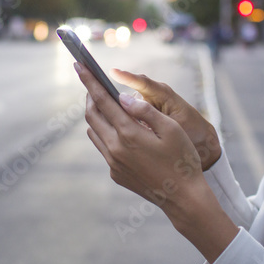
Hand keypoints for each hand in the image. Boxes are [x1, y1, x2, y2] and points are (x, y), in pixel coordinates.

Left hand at [75, 62, 238, 262]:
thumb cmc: (182, 160)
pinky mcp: (116, 173)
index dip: (89, 81)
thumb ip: (145, 110)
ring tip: (106, 105)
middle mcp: (115, 148)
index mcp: (129, 133)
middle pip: (92, 115)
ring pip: (94, 132)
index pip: (102, 100)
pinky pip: (103, 147)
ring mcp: (113, 163)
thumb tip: (122, 97)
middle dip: (90, 96)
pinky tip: (118, 130)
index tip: (79, 65)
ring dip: (96, 115)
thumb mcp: (171, 129)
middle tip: (94, 84)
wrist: (184, 198)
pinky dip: (105, 133)